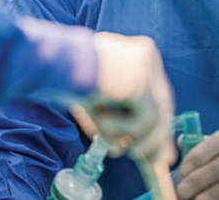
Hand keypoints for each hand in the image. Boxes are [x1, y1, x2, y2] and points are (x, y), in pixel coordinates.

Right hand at [73, 32, 175, 165]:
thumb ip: (125, 125)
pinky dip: (122, 127)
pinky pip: (144, 119)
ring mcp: (146, 68)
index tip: (163, 155)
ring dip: (131, 137)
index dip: (160, 128)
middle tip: (147, 162)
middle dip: (155, 139)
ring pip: (155, 118)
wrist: (54, 63)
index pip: (159, 97)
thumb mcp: (104, 106)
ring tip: (109, 138)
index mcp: (140, 56)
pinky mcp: (140, 81)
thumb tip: (150, 156)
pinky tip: (102, 116)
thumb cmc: (71, 83)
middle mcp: (148, 57)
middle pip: (163, 107)